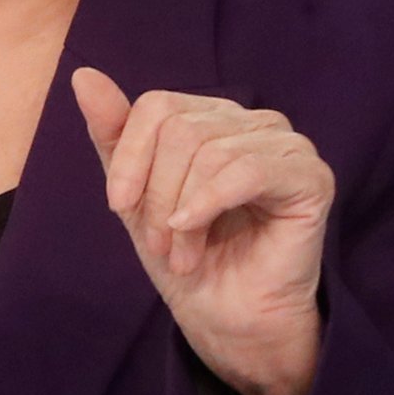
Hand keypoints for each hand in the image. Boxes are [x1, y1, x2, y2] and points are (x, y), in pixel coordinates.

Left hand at [71, 69, 331, 394]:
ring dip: (182, 212)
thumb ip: (114, 135)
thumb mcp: (136, 196)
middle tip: (161, 243)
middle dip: (157, 193)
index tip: (119, 206)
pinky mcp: (311, 176)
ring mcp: (287, 145)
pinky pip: (248, 170)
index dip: (130, 156)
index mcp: (214, 117)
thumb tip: (83, 75)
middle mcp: (253, 121)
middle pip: (181, 129)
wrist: (227, 319)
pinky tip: (193, 230)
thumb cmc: (187, 257)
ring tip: (182, 253)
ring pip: (209, 151)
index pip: (158, 105)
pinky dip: (209, 202)